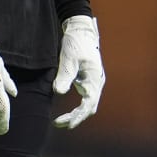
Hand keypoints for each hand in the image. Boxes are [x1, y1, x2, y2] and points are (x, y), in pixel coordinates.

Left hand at [52, 14, 104, 129]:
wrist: (80, 31)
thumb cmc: (75, 43)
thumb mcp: (68, 59)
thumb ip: (64, 76)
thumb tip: (59, 92)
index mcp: (94, 78)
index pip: (88, 104)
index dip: (79, 116)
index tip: (68, 124)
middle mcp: (97, 82)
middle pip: (89, 108)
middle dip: (76, 118)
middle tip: (59, 124)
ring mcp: (94, 82)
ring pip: (88, 105)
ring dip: (76, 114)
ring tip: (60, 121)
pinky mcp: (89, 81)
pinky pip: (85, 99)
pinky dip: (77, 108)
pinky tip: (67, 111)